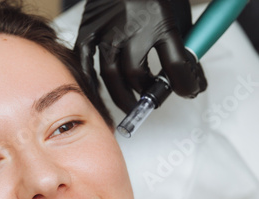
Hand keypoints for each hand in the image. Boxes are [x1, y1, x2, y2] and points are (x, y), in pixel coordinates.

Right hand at [75, 0, 206, 113]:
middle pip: (138, 75)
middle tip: (152, 98)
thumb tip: (193, 76)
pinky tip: (98, 93)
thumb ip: (184, 43)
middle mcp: (132, 28)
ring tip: (129, 105)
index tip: (190, 91)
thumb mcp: (177, 14)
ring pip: (111, 75)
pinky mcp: (88, 30)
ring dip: (121, 96)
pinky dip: (90, 81)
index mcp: (160, 21)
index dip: (186, 84)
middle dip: (147, 92)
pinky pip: (85, 62)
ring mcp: (107, 31)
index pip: (177, 63)